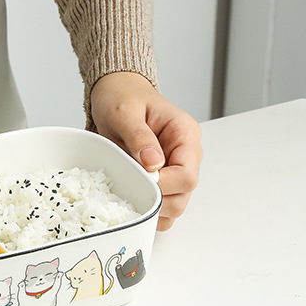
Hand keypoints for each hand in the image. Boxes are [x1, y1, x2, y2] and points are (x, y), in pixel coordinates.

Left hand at [90, 72, 201, 230]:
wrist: (118, 94)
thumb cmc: (122, 98)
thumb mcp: (125, 112)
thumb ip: (139, 137)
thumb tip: (153, 163)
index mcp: (185, 135)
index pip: (187, 175)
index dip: (163, 185)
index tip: (139, 180)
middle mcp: (187, 155)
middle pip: (184, 196)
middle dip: (157, 200)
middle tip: (131, 189)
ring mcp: (177, 169)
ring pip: (175, 206)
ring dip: (152, 208)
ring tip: (129, 194)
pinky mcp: (165, 180)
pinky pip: (163, 207)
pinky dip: (149, 211)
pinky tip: (132, 200)